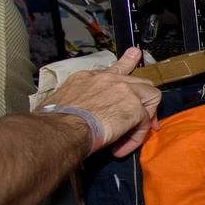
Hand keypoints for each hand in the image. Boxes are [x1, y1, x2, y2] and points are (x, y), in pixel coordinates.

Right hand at [44, 48, 160, 155]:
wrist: (60, 128)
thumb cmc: (52, 121)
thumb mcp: (60, 101)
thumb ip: (76, 102)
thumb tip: (74, 116)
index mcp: (89, 77)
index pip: (114, 69)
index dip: (127, 64)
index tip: (134, 56)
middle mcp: (109, 79)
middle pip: (139, 82)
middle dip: (143, 100)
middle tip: (140, 120)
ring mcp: (124, 91)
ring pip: (152, 96)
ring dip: (146, 117)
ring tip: (134, 133)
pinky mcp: (133, 107)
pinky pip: (144, 123)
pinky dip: (135, 138)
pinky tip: (120, 148)